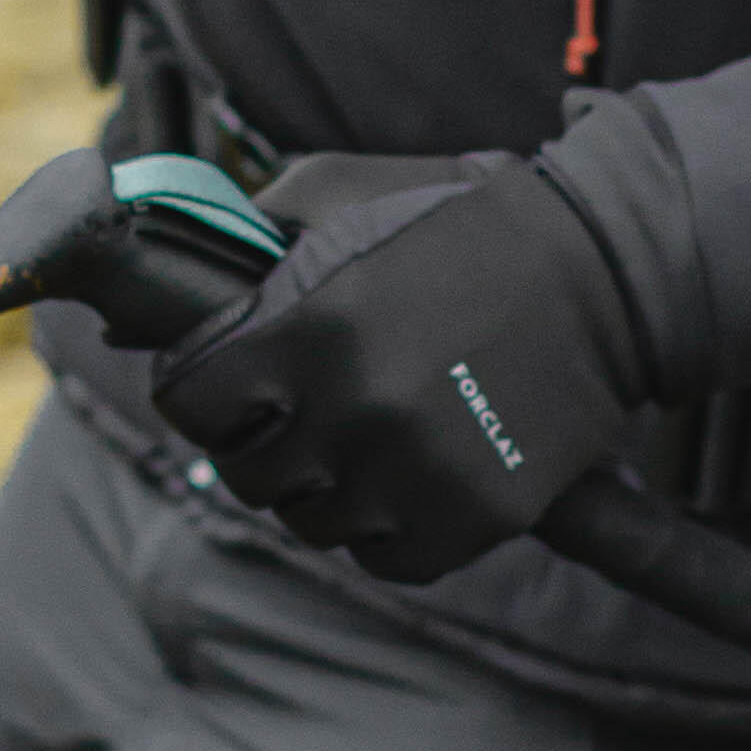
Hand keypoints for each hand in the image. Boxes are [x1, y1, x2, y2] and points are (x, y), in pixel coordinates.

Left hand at [153, 152, 648, 581]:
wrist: (605, 272)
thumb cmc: (460, 222)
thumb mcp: (341, 192)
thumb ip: (245, 235)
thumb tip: (145, 299)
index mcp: (310, 325)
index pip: (188, 399)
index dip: (200, 387)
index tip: (229, 378)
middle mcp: (355, 407)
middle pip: (246, 473)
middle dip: (262, 439)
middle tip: (304, 408)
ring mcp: (415, 471)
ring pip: (313, 522)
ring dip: (326, 486)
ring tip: (366, 435)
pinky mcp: (472, 516)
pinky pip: (385, 558)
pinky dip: (387, 527)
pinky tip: (411, 473)